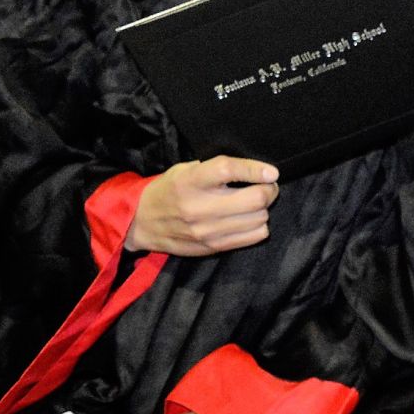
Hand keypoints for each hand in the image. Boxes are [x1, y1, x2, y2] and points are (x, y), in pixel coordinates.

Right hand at [126, 157, 278, 255]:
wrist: (141, 223)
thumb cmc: (168, 190)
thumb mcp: (184, 170)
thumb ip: (214, 167)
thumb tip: (253, 169)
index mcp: (191, 181)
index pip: (228, 170)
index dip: (255, 169)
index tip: (272, 171)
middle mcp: (199, 206)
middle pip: (254, 199)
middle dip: (268, 190)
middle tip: (266, 186)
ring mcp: (207, 230)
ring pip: (259, 218)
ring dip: (263, 209)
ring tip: (254, 203)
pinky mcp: (213, 246)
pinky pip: (254, 236)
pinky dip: (259, 225)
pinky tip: (248, 219)